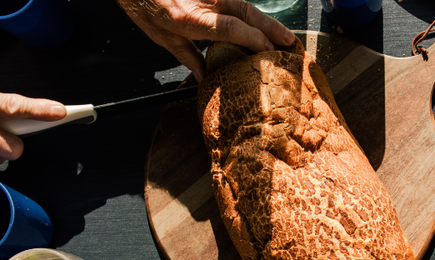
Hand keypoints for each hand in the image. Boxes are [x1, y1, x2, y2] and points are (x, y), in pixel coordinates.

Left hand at [117, 0, 295, 81]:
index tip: (269, 50)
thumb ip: (188, 56)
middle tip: (289, 41)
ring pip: (244, 3)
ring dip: (265, 20)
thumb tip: (205, 77)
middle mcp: (205, 2)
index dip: (255, 39)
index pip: (233, 28)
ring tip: (281, 34)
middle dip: (271, 28)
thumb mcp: (163, 39)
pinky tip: (260, 22)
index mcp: (191, 19)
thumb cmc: (144, 8)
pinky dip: (250, 12)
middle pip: (247, 12)